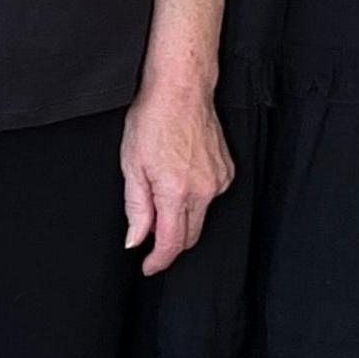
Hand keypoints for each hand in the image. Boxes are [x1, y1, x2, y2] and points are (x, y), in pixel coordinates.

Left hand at [119, 78, 229, 275]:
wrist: (181, 90)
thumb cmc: (153, 120)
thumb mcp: (132, 166)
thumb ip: (136, 209)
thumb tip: (136, 240)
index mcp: (177, 192)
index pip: (171, 243)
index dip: (158, 261)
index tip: (148, 267)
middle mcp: (204, 191)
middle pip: (189, 235)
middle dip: (169, 243)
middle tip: (149, 237)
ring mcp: (219, 181)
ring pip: (200, 217)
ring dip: (181, 217)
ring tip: (161, 190)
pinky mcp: (226, 171)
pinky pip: (209, 197)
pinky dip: (193, 198)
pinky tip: (179, 177)